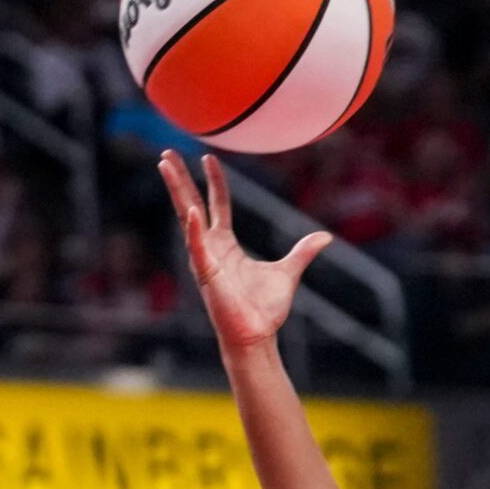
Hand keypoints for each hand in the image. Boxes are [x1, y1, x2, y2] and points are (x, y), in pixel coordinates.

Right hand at [159, 151, 331, 348]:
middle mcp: (211, 247)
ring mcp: (204, 258)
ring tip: (164, 166)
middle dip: (180, 179)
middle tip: (167, 153)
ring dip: (177, 192)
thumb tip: (324, 237)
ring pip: (187, 217)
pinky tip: (190, 211)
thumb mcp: (288, 272)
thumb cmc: (265, 308)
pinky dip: (194, 230)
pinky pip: (197, 247)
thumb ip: (303, 252)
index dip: (214, 182)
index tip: (208, 158)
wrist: (258, 335)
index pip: (218, 205)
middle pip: (192, 204)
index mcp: (227, 245)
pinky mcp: (206, 273)